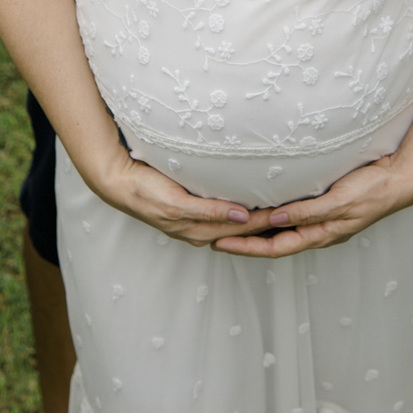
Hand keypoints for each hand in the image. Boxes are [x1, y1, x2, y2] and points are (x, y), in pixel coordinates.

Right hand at [97, 150, 273, 247]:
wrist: (119, 183)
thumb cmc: (145, 190)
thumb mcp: (177, 203)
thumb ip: (208, 211)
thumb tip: (241, 217)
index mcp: (198, 229)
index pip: (241, 228)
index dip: (265, 221)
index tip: (288, 212)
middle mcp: (199, 230)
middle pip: (241, 228)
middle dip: (266, 223)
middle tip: (293, 212)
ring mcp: (194, 223)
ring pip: (233, 225)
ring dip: (255, 220)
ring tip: (279, 210)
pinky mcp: (189, 213)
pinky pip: (220, 217)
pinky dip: (239, 213)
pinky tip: (249, 206)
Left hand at [213, 154, 412, 257]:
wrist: (399, 179)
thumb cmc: (372, 190)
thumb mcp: (339, 201)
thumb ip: (309, 212)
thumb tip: (277, 221)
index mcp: (321, 234)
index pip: (276, 247)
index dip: (247, 247)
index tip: (221, 243)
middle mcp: (319, 231)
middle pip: (275, 242)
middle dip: (246, 242)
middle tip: (216, 237)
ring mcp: (323, 220)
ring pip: (283, 231)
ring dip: (259, 231)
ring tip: (234, 225)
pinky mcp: (326, 206)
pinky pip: (293, 216)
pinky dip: (275, 216)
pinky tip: (266, 208)